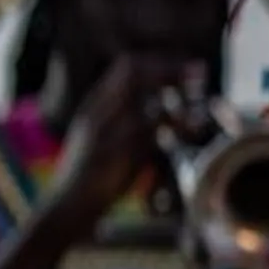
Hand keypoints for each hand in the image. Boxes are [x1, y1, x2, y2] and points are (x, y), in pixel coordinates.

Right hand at [49, 55, 201, 228]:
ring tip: (200, 100)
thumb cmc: (90, 175)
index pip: (127, 66)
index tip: (184, 68)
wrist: (67, 206)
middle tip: (200, 75)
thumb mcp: (100, 138)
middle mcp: (97, 112)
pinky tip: (196, 126)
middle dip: (172, 70)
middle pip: (137, 72)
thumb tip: (158, 106)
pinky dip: (179, 124)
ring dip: (179, 97)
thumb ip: (122, 118)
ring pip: (149, 99)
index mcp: (93, 105)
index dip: (160, 62)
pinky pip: (155, 129)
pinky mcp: (117, 152)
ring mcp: (105, 130)